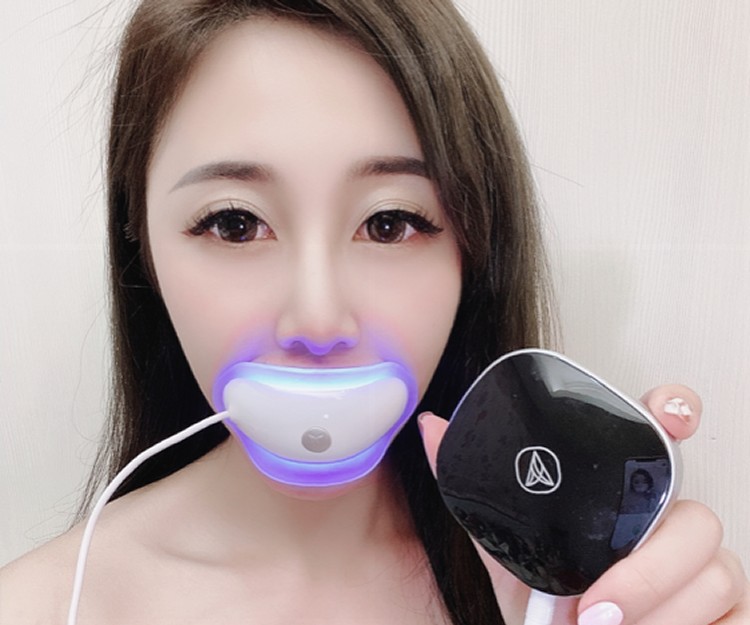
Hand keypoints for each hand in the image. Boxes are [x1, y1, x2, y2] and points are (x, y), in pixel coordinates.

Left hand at [419, 384, 748, 624]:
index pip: (665, 434)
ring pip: (717, 572)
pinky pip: (736, 617)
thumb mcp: (506, 540)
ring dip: (658, 611)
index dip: (676, 411)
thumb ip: (477, 485)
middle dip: (649, 570)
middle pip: (698, 518)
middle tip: (595, 607)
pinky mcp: (726, 612)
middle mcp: (671, 521)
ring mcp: (703, 567)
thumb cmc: (541, 594)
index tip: (666, 413)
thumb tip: (434, 427)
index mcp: (625, 491)